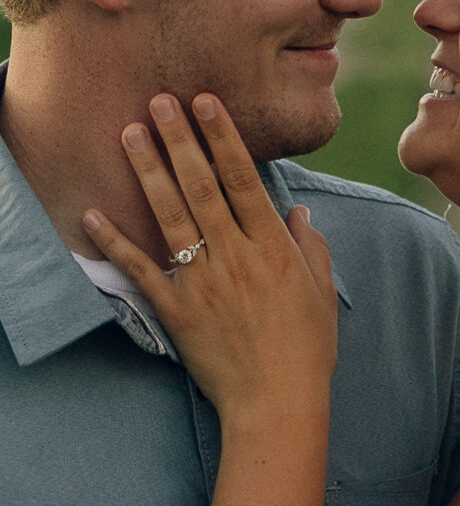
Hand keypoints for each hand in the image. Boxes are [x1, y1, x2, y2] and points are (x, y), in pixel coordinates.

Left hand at [82, 93, 337, 423]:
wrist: (276, 404)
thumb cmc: (307, 348)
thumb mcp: (322, 291)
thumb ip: (312, 245)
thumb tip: (297, 209)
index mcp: (273, 248)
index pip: (243, 179)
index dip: (223, 137)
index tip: (206, 103)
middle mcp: (235, 257)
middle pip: (202, 187)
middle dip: (180, 140)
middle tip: (159, 101)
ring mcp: (202, 283)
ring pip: (170, 216)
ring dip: (149, 172)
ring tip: (130, 134)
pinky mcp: (176, 311)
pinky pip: (140, 272)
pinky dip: (114, 243)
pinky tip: (92, 213)